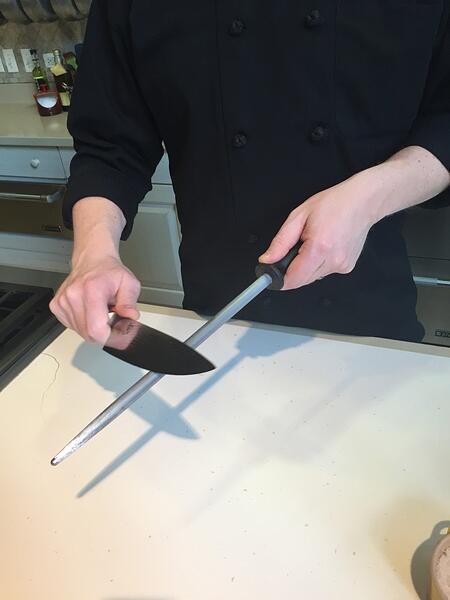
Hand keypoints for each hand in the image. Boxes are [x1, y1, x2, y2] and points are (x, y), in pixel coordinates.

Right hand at [50, 253, 140, 344]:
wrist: (92, 260)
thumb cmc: (109, 271)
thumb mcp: (129, 283)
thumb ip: (130, 302)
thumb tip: (131, 316)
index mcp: (91, 290)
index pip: (96, 329)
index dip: (111, 338)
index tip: (121, 336)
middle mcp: (73, 296)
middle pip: (88, 334)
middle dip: (106, 335)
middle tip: (116, 323)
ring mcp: (62, 302)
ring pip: (81, 332)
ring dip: (95, 329)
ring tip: (103, 313)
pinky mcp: (57, 306)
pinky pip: (73, 326)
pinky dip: (85, 324)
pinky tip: (91, 312)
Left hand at [259, 169, 381, 289]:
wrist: (363, 202)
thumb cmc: (334, 204)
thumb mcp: (298, 216)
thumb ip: (281, 242)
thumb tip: (267, 260)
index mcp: (319, 247)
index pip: (293, 279)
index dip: (278, 279)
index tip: (271, 275)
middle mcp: (332, 260)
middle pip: (301, 280)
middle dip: (292, 269)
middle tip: (297, 248)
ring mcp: (342, 266)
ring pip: (312, 277)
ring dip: (307, 266)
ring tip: (314, 243)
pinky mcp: (347, 267)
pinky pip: (324, 272)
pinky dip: (319, 263)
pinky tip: (325, 246)